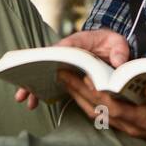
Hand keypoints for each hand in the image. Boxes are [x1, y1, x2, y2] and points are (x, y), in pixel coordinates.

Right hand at [13, 28, 132, 110]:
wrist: (109, 45)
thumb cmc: (111, 43)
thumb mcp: (118, 43)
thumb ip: (119, 50)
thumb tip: (118, 63)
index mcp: (79, 42)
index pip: (65, 46)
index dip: (56, 55)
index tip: (47, 64)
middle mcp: (67, 52)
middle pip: (47, 62)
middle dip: (35, 75)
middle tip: (25, 89)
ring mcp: (64, 64)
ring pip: (46, 74)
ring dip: (34, 86)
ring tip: (26, 101)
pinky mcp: (66, 73)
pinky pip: (51, 82)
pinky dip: (43, 91)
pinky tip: (35, 103)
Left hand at [56, 71, 145, 145]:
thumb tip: (144, 86)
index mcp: (140, 120)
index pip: (110, 105)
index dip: (96, 91)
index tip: (83, 75)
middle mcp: (129, 126)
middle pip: (96, 110)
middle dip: (77, 92)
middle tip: (62, 74)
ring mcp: (127, 128)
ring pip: (95, 114)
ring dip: (79, 98)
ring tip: (66, 82)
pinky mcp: (127, 127)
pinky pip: (102, 116)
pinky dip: (89, 104)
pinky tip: (83, 95)